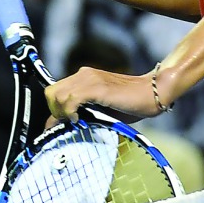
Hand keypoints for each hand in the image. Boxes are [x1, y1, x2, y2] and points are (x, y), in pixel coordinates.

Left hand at [44, 65, 172, 123]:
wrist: (153, 92)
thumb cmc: (130, 103)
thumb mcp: (102, 108)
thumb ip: (84, 112)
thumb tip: (65, 126)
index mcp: (83, 78)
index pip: (54, 91)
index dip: (53, 111)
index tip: (57, 127)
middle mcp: (83, 75)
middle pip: (50, 92)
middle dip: (54, 111)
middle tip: (67, 124)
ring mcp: (89, 79)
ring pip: (57, 95)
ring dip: (61, 112)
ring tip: (75, 123)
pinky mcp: (97, 87)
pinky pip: (71, 99)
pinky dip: (70, 112)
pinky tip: (80, 120)